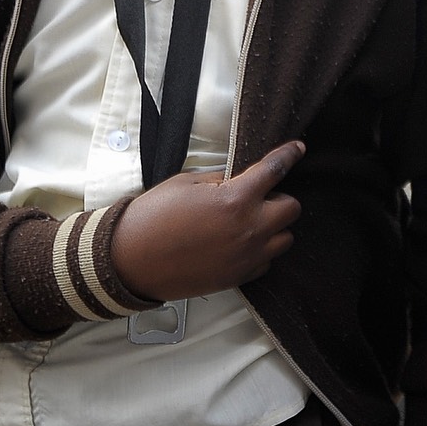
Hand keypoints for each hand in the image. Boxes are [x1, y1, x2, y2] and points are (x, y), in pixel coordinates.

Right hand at [109, 141, 304, 300]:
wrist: (128, 260)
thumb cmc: (152, 217)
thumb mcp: (185, 184)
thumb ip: (220, 179)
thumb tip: (239, 178)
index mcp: (236, 199)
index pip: (275, 170)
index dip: (288, 155)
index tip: (297, 148)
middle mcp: (249, 228)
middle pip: (292, 208)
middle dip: (279, 198)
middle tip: (257, 197)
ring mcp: (247, 256)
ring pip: (285, 238)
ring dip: (274, 227)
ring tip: (249, 222)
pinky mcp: (239, 277)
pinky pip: (267, 261)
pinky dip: (260, 251)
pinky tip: (240, 244)